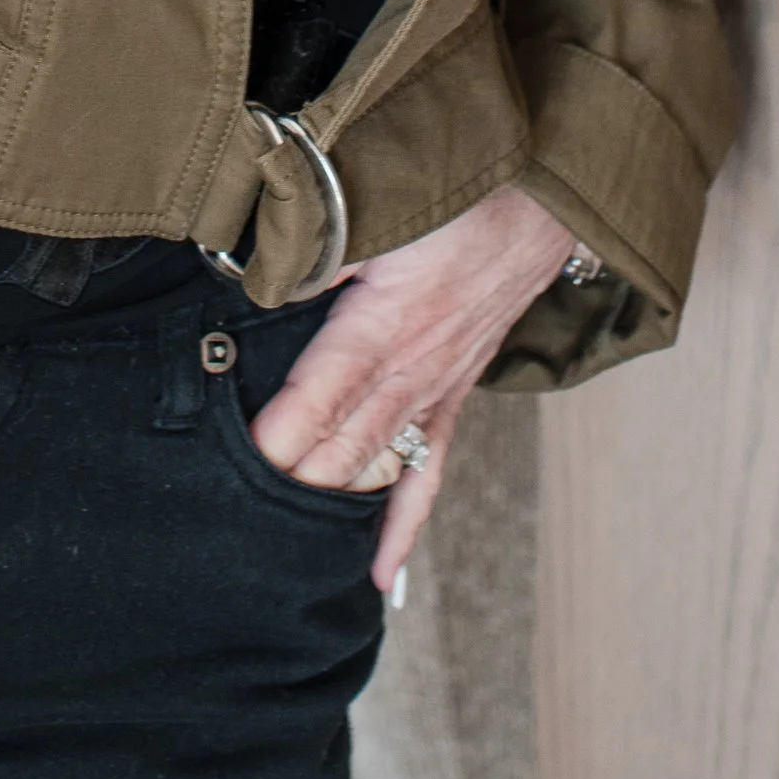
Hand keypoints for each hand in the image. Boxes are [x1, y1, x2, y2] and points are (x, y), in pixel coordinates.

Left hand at [249, 182, 576, 591]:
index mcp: (379, 328)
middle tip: (244, 521)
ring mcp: (433, 394)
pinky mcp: (453, 398)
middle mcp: (406, 374)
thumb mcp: (376, 215)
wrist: (537, 208)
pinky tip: (380, 574)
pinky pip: (428, 476)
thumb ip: (318, 257)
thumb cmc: (456, 204)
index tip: (241, 468)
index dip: (279, 438)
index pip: (317, 400)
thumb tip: (264, 284)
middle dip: (293, 488)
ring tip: (291, 555)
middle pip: (341, 451)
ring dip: (335, 510)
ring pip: (376, 468)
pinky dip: (404, 526)